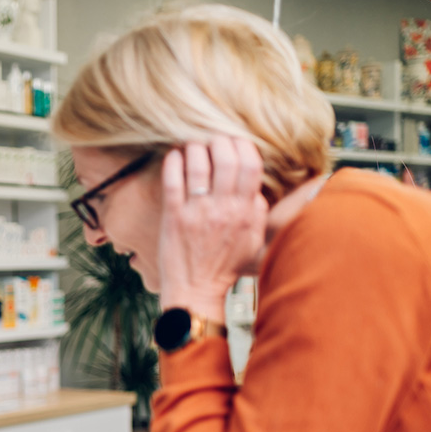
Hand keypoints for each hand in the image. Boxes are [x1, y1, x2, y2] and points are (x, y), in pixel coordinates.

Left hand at [158, 137, 268, 319]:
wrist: (196, 292)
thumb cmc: (224, 268)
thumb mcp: (253, 242)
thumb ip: (258, 213)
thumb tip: (255, 188)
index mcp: (245, 212)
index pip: (250, 165)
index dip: (243, 145)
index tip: (235, 141)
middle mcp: (223, 209)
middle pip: (225, 158)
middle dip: (219, 140)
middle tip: (212, 139)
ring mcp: (197, 212)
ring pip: (197, 164)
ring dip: (194, 147)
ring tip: (192, 146)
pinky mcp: (173, 217)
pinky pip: (172, 181)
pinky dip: (173, 162)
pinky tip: (175, 156)